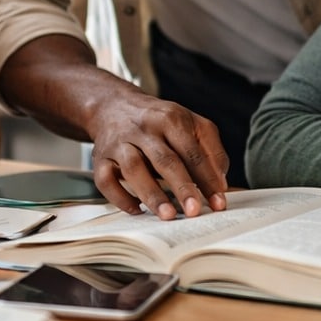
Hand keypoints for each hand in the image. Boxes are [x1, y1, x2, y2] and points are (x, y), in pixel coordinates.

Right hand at [88, 90, 229, 219]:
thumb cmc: (158, 120)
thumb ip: (211, 149)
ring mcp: (119, 143)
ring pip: (133, 169)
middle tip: (194, 211)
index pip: (193, 151)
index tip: (218, 203)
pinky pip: (105, 180)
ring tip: (168, 215)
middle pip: (164, 159)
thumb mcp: (190, 122)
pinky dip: (119, 197)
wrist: (113, 105)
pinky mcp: (100, 157)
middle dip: (182, 187)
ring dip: (151, 194)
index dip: (207, 178)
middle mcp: (143, 129)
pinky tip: (136, 210)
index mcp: (170, 118)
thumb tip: (220, 183)